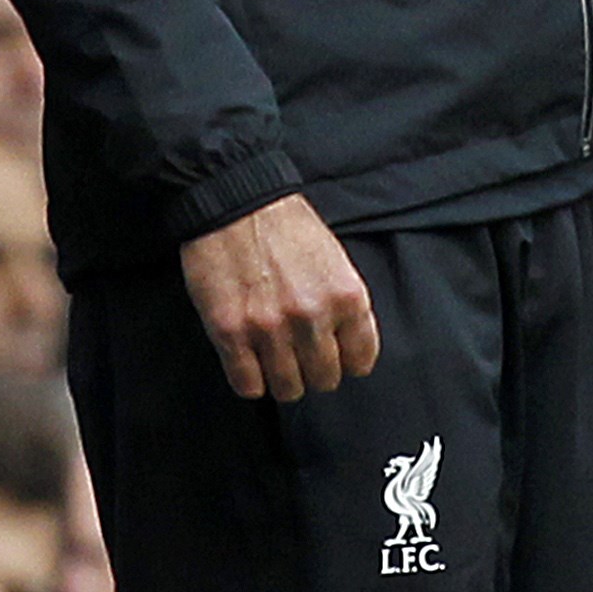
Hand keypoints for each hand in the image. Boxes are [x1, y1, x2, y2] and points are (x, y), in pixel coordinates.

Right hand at [178, 194, 378, 401]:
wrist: (237, 202)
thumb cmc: (287, 226)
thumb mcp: (335, 260)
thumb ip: (344, 304)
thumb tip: (348, 346)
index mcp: (346, 295)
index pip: (361, 360)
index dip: (348, 362)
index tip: (337, 357)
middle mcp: (313, 316)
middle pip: (324, 379)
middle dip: (315, 372)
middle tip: (302, 358)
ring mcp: (270, 328)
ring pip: (287, 388)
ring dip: (283, 380)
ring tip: (276, 361)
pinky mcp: (230, 333)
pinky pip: (248, 385)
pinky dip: (250, 380)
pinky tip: (250, 363)